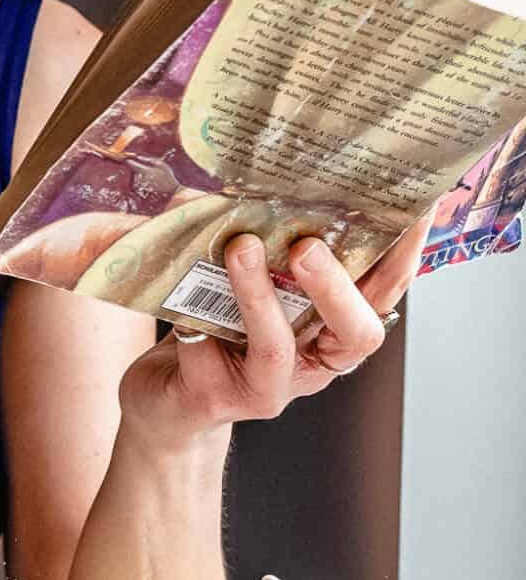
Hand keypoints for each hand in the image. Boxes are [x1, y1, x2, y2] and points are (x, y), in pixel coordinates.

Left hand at [117, 212, 432, 447]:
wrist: (164, 399)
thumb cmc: (214, 331)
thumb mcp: (247, 285)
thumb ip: (264, 246)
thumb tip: (252, 181)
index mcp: (332, 334)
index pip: (383, 295)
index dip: (404, 258)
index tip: (415, 211)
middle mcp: (312, 365)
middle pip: (355, 333)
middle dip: (336, 286)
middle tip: (308, 245)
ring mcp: (267, 388)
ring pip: (278, 347)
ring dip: (260, 295)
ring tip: (242, 248)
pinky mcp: (217, 397)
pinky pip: (210, 354)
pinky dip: (195, 319)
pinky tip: (179, 296)